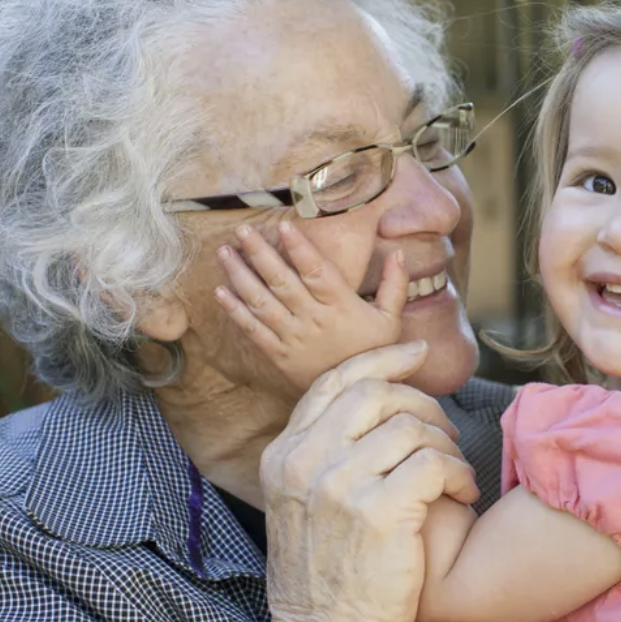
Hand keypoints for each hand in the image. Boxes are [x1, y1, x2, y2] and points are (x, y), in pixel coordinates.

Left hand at [214, 221, 406, 391]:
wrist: (359, 395)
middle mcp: (313, 318)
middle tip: (242, 231)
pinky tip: (220, 292)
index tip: (283, 226)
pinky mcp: (279, 354)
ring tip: (224, 253)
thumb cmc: (376, 352)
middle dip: (259, 253)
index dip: (300, 248)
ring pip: (261, 302)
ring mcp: (294, 337)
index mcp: (340, 305)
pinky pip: (253, 330)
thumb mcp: (392, 319)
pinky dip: (235, 311)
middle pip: (282, 281)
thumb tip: (400, 251)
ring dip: (240, 276)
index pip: (316, 270)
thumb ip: (396, 284)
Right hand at [260, 341, 481, 621]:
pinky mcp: (380, 512)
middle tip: (446, 430)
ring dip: (446, 445)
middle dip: (423, 403)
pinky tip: (462, 494)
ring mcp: (341, 486)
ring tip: (454, 473)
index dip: (381, 360)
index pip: (334, 383)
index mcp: (284, 455)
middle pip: (377, 394)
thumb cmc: (326, 575)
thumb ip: (324, 453)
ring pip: (412, 428)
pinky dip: (458, 473)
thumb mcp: (301, 504)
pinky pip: (434, 464)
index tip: (415, 351)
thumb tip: (374, 402)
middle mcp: (306, 463)